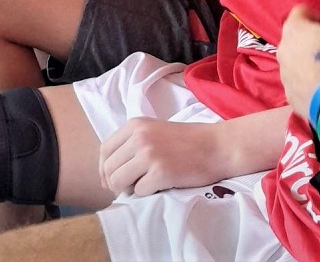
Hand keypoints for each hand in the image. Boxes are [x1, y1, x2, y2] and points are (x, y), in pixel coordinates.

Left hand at [99, 118, 226, 196]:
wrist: (216, 146)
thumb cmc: (186, 141)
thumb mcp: (153, 131)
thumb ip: (131, 145)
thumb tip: (106, 175)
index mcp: (135, 125)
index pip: (105, 151)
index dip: (104, 169)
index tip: (110, 180)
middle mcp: (139, 137)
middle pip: (109, 169)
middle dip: (116, 183)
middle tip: (130, 188)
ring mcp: (149, 155)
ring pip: (119, 182)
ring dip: (129, 189)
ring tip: (144, 186)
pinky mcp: (160, 173)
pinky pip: (139, 192)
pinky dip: (147, 193)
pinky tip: (160, 186)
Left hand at [278, 0, 319, 120]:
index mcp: (292, 29)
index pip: (303, 12)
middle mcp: (281, 49)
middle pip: (298, 35)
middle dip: (314, 38)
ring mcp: (284, 74)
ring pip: (297, 58)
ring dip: (310, 59)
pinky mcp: (289, 95)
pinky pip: (299, 80)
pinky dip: (310, 80)